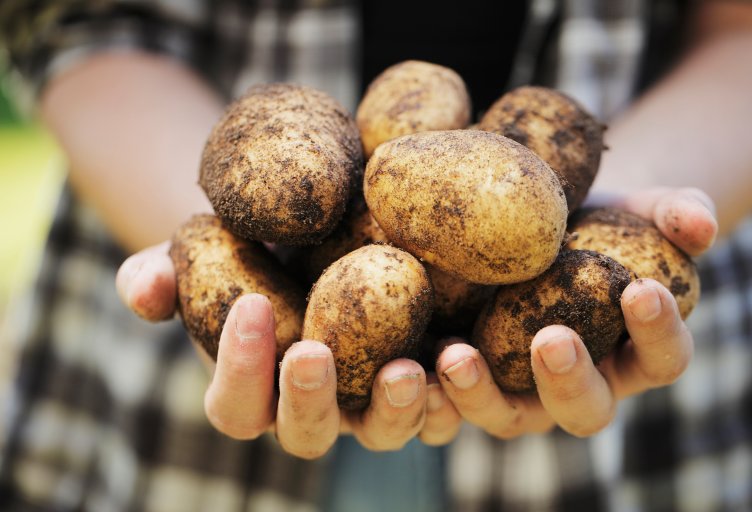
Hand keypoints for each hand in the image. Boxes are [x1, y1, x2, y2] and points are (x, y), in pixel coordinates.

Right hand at [116, 245, 456, 457]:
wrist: (311, 236)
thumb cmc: (248, 249)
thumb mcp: (201, 252)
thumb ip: (162, 274)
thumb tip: (140, 289)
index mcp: (254, 390)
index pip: (235, 404)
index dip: (236, 367)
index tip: (248, 305)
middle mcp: (312, 408)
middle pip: (307, 434)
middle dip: (308, 400)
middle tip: (312, 352)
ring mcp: (367, 403)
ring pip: (380, 435)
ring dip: (393, 411)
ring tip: (406, 369)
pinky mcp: (418, 383)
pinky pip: (437, 410)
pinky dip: (450, 395)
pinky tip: (457, 356)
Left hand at [434, 187, 717, 437]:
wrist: (544, 222)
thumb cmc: (603, 221)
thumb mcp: (643, 208)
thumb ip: (680, 212)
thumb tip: (697, 223)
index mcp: (632, 353)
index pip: (661, 358)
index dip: (657, 331)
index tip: (641, 287)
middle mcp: (580, 384)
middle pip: (584, 409)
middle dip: (568, 380)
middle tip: (552, 338)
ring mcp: (520, 388)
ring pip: (506, 416)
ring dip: (481, 394)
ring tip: (455, 355)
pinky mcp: (469, 375)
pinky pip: (450, 399)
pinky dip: (433, 387)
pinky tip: (414, 355)